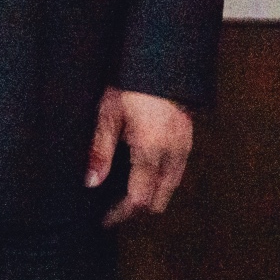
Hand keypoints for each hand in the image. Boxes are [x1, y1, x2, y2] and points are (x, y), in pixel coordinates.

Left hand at [86, 87, 196, 225]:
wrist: (162, 60)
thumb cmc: (130, 83)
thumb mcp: (107, 113)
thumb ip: (99, 150)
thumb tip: (91, 182)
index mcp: (152, 151)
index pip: (140, 199)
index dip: (121, 214)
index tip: (104, 219)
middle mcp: (173, 155)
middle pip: (158, 201)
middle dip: (136, 209)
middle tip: (112, 207)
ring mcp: (184, 148)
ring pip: (170, 188)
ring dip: (150, 194)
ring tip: (125, 190)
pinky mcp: (188, 140)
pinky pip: (176, 172)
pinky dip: (160, 180)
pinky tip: (142, 169)